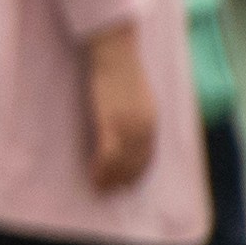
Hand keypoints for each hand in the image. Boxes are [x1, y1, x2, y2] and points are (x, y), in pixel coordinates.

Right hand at [80, 30, 157, 192]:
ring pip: (121, 162)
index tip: (129, 182)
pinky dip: (101, 168)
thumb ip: (138, 114)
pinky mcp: (110, 122)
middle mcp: (144, 127)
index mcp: (152, 120)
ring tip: (100, 187)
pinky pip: (107, 154)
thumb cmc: (123, 70)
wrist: (116, 54)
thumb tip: (131, 128)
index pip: (149, 154)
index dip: (138, 171)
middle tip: (112, 190)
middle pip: (136, 161)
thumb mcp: (139, 96)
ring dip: (111, 178)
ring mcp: (127, 126)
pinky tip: (93, 175)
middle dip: (124, 178)